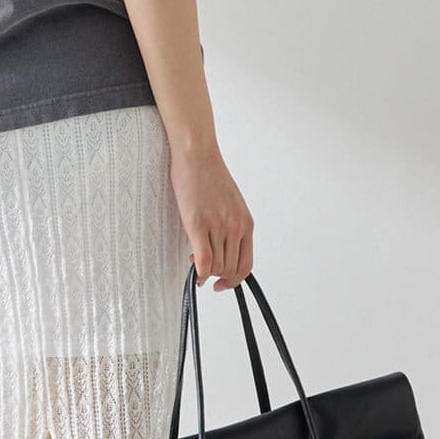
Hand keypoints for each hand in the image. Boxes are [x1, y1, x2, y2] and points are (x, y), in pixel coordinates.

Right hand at [169, 142, 253, 290]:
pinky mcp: (198, 224)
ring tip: (194, 260)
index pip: (246, 264)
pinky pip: (203, 260)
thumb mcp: (231, 204)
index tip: (222, 283)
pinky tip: (193, 270)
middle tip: (202, 268)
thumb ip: (230, 226)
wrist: (197, 155)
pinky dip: (199, 272)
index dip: (234, 280)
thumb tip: (222, 248)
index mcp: (246, 223)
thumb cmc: (209, 175)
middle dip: (216, 275)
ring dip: (205, 271)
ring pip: (216, 267)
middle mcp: (235, 227)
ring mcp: (218, 226)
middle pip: (229, 269)